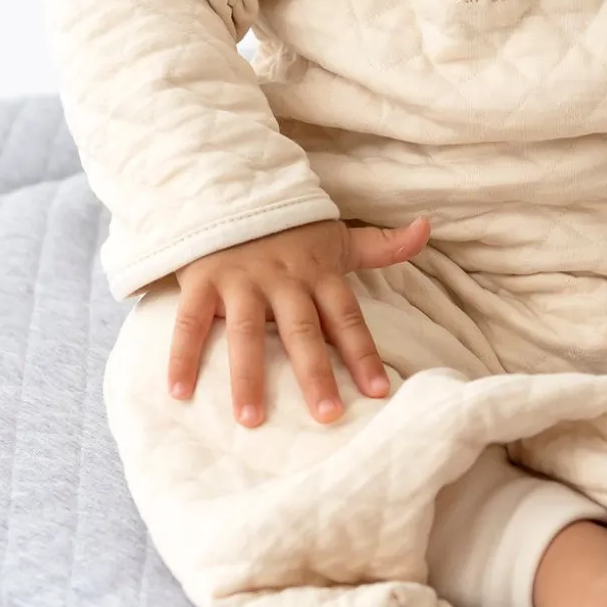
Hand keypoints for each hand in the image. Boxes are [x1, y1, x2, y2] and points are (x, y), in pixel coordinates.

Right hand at [166, 214, 430, 426]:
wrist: (229, 186)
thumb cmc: (288, 226)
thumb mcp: (336, 235)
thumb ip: (380, 244)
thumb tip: (426, 228)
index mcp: (318, 273)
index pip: (347, 318)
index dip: (364, 354)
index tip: (378, 392)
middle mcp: (282, 278)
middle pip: (302, 330)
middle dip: (315, 373)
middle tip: (326, 417)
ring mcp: (240, 279)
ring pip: (247, 331)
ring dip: (248, 376)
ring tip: (251, 419)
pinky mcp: (202, 279)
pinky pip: (190, 321)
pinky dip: (182, 355)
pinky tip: (179, 393)